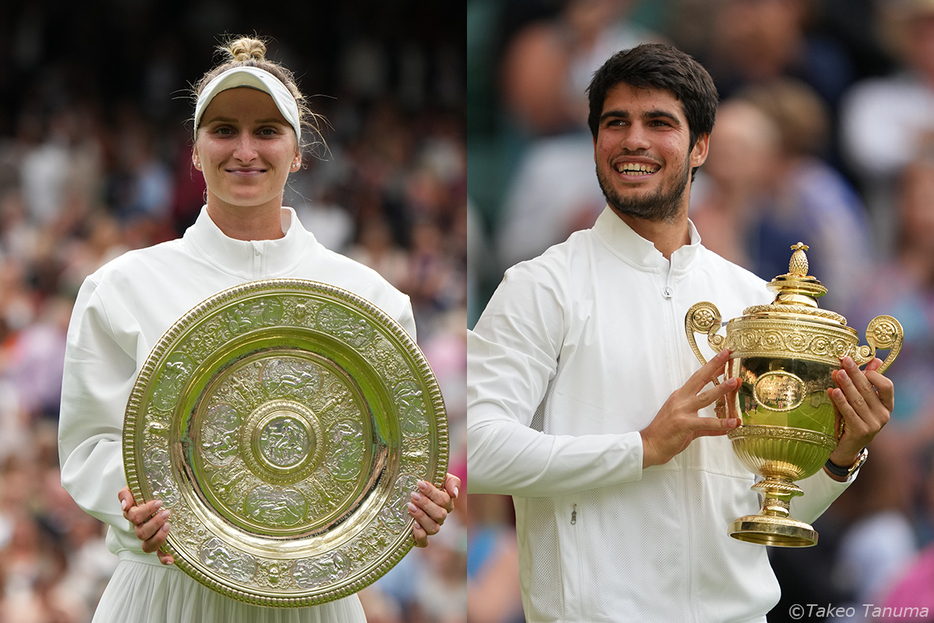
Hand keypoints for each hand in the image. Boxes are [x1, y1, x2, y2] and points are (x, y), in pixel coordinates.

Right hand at [118, 487, 173, 564]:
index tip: (159, 502)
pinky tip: (171, 559)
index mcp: (133, 515)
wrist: (157, 492)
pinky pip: (158, 554)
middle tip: (166, 513)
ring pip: (148, 546)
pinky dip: (163, 558)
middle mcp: (140, 528)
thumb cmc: (145, 490)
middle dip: (155, 523)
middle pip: (141, 532)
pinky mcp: (159, 543)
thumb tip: (125, 505)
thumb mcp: (134, 487)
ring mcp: (149, 537)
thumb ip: (126, 494)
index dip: (146, 511)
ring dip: (159, 538)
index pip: (134, 516)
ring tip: (168, 525)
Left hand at [409, 472, 459, 547]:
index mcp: (446, 503)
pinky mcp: (420, 537)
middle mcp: (440, 517)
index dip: (432, 492)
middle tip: (413, 495)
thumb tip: (455, 494)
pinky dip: (420, 535)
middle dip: (426, 504)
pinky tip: (414, 525)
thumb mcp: (441, 477)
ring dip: (422, 517)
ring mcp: (431, 527)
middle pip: (440, 514)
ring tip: (411, 507)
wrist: (412, 491)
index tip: (420, 484)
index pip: (444, 500)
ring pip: (433, 528)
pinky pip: (424, 542)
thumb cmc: (428, 483)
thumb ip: (452, 482)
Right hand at [641, 349, 740, 467]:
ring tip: (734, 382)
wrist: (650, 445)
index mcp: (680, 397)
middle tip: (727, 356)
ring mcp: (681, 411)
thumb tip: (723, 427)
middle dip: (714, 366)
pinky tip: (732, 422)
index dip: (711, 367)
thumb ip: (706, 426)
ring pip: (705, 397)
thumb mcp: (687, 425)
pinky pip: (706, 423)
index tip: (723, 357)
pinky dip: (720, 423)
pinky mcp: (683, 424)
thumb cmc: (665, 434)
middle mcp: (681, 400)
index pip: (698, 378)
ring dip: (720, 389)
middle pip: (700, 379)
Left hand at [825, 356, 893, 478]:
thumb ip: (867, 381)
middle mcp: (883, 415)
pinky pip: (849, 413)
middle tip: (844, 361)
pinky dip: (840, 401)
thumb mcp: (861, 400)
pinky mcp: (860, 431)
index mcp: (886, 405)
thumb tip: (875, 360)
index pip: (887, 386)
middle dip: (855, 374)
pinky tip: (833, 391)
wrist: (846, 447)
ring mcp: (873, 425)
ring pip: (857, 400)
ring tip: (837, 373)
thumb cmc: (853, 418)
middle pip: (868, 390)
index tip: (859, 365)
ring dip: (846, 385)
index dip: (874, 374)